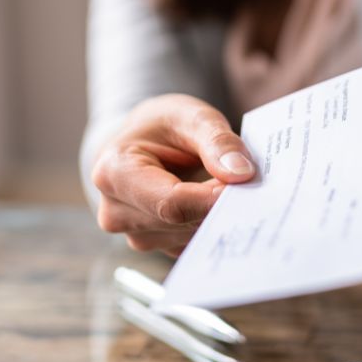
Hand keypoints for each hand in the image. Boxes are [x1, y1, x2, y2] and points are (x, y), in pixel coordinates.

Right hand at [91, 94, 255, 256]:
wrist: (143, 143)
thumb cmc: (163, 126)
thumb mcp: (192, 116)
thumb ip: (218, 142)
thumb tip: (242, 174)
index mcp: (113, 173)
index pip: (172, 203)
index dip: (213, 199)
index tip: (247, 185)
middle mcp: (116, 212)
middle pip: (182, 223)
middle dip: (218, 204)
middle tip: (245, 180)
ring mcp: (134, 234)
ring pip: (191, 237)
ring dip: (216, 214)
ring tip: (224, 184)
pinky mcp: (156, 245)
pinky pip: (193, 244)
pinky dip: (210, 223)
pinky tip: (215, 202)